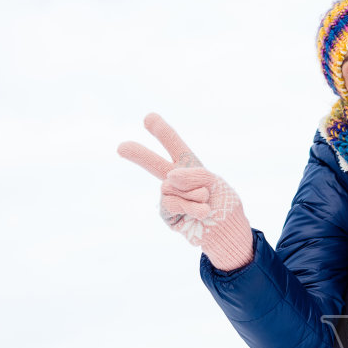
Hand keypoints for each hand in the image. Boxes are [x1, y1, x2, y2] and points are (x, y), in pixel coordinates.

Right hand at [117, 113, 253, 269]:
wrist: (227, 230)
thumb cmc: (223, 204)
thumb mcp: (214, 182)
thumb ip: (192, 174)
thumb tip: (169, 179)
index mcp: (188, 166)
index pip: (174, 145)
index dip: (162, 132)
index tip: (149, 117)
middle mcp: (175, 179)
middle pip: (153, 163)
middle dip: (138, 154)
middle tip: (121, 147)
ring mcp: (169, 196)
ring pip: (171, 185)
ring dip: (194, 193)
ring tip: (206, 202)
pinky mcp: (167, 214)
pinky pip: (171, 202)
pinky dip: (189, 206)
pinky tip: (201, 212)